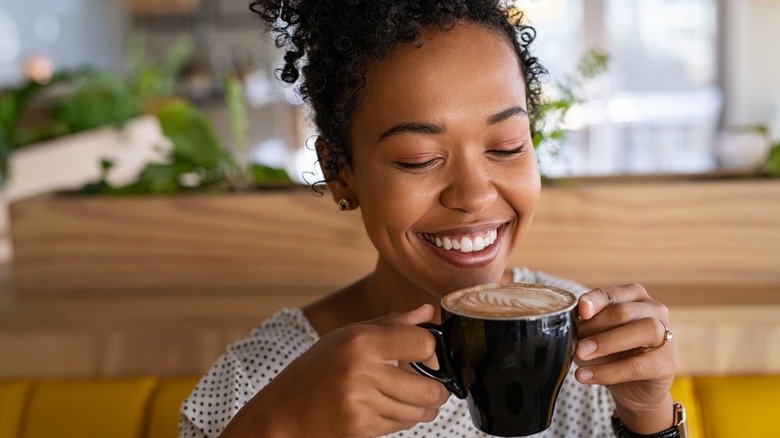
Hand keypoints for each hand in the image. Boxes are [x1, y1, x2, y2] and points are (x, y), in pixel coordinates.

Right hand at [221, 304, 449, 437]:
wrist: (285, 408)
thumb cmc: (319, 367)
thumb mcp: (350, 335)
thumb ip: (393, 324)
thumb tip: (428, 312)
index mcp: (361, 341)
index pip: (423, 344)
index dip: (433, 351)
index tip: (427, 355)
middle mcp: (362, 372)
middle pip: (429, 387)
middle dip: (438, 388)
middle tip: (433, 383)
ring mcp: (361, 404)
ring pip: (419, 411)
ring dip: (424, 407)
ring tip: (412, 396)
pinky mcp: (361, 429)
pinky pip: (402, 426)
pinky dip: (403, 418)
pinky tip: (389, 407)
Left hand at [574, 284, 675, 433]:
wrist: (633, 390)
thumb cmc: (612, 354)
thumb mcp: (595, 336)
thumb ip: (585, 326)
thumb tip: (569, 326)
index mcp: (633, 297)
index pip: (610, 294)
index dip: (594, 301)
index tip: (580, 311)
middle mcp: (654, 310)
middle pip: (624, 312)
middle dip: (595, 327)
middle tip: (574, 343)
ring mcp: (665, 335)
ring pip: (641, 330)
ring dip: (606, 343)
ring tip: (580, 355)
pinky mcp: (667, 364)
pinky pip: (638, 365)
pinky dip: (609, 371)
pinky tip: (587, 376)